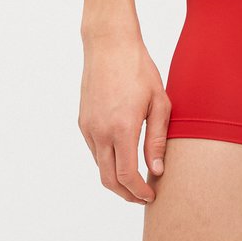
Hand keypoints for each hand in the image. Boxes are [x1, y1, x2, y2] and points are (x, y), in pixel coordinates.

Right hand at [78, 34, 171, 203]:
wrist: (109, 44)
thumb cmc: (139, 68)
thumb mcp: (159, 101)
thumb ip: (157, 139)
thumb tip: (156, 170)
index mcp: (122, 128)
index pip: (127, 176)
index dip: (139, 192)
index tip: (151, 196)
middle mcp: (100, 132)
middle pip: (109, 179)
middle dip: (126, 194)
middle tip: (143, 195)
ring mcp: (88, 127)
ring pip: (99, 166)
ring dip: (116, 178)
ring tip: (137, 177)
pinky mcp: (83, 121)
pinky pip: (94, 150)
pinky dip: (107, 160)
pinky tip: (123, 154)